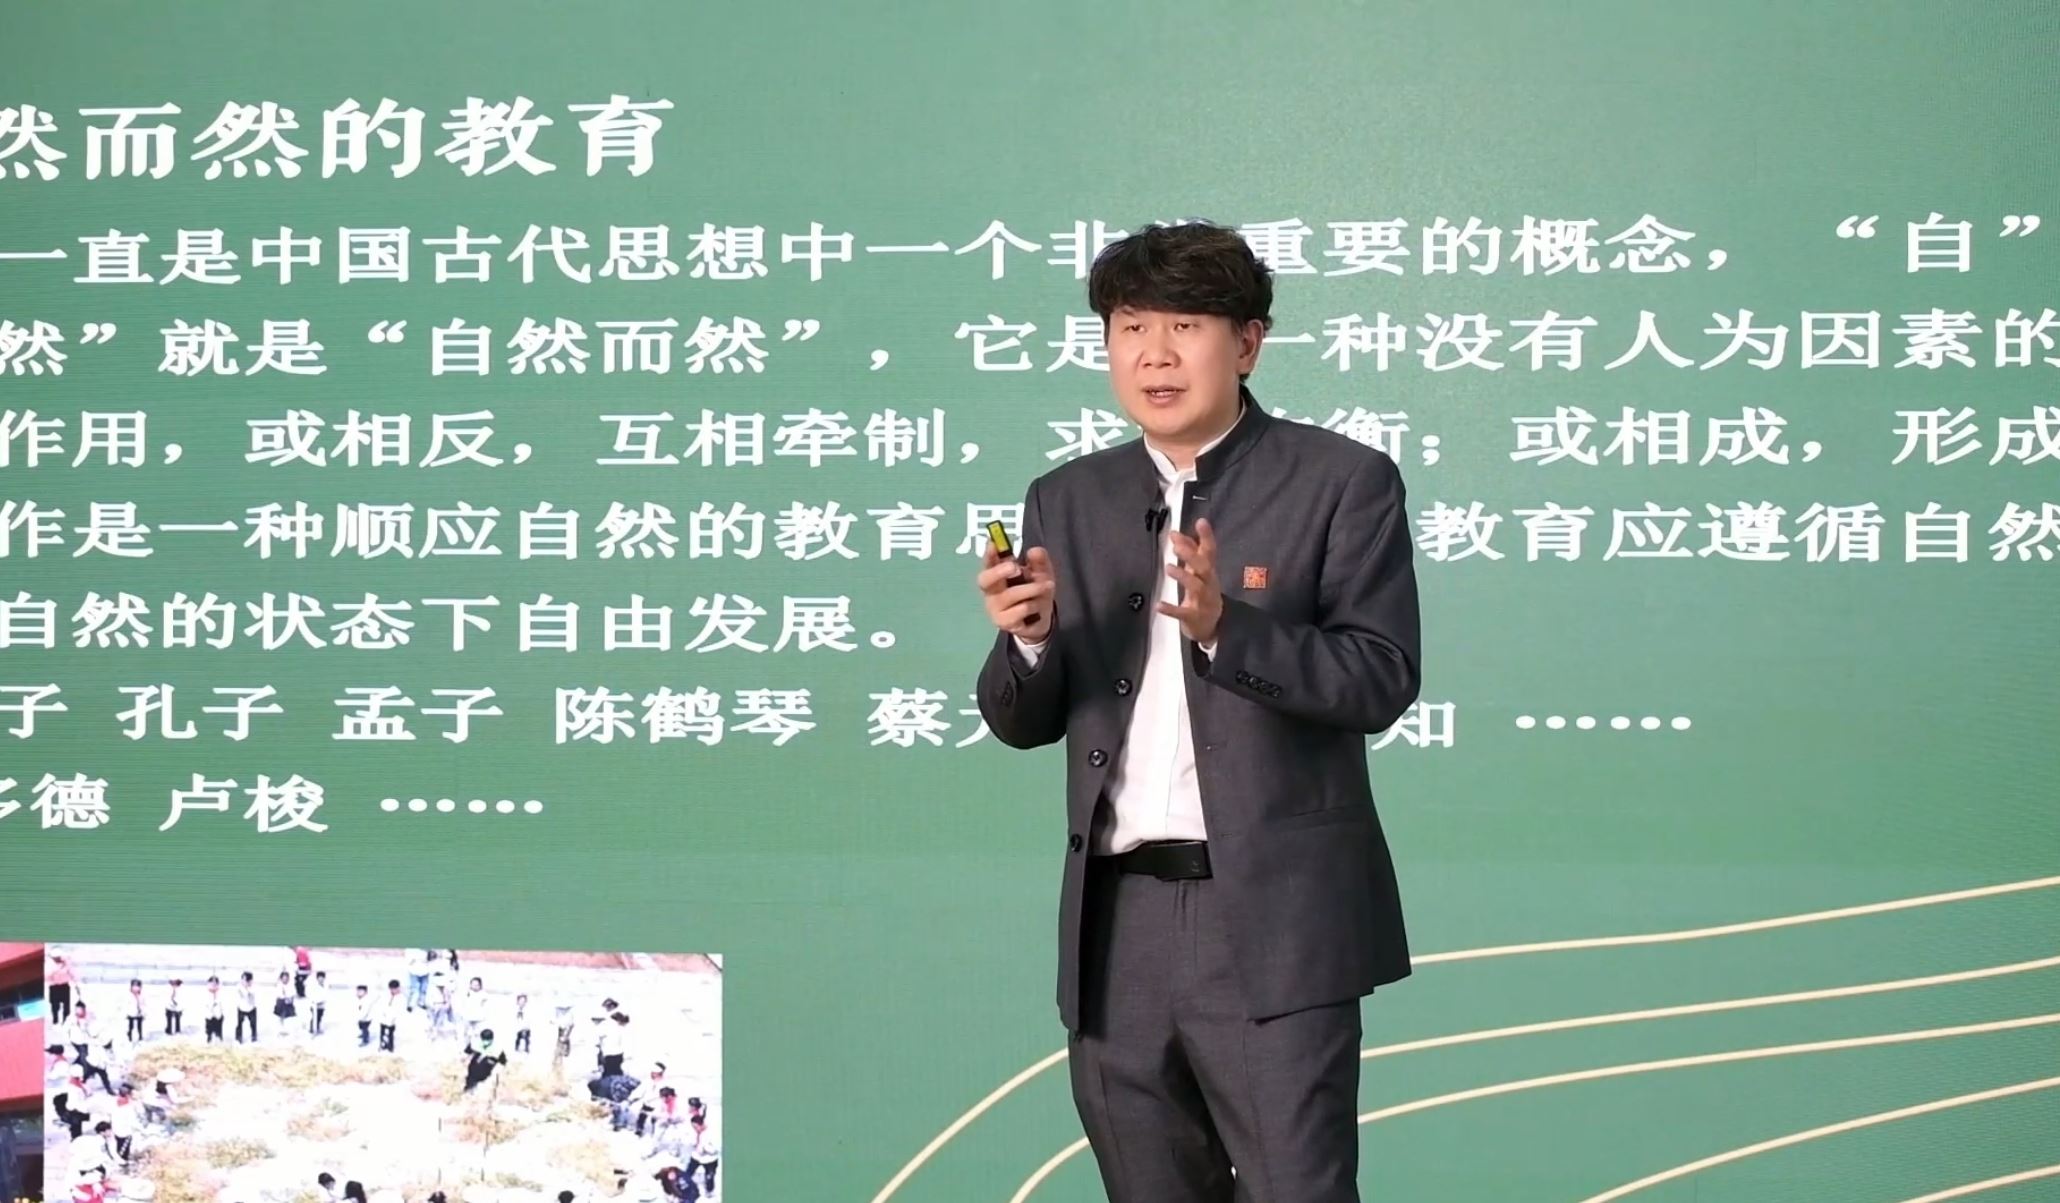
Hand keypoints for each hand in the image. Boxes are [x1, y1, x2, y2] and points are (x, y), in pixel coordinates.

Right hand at [976, 543, 1055, 640]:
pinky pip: (1020, 610)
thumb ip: (1039, 561)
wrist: (1038, 621)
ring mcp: (994, 607)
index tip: (993, 544)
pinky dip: (1034, 605)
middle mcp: (991, 590)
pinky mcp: (1003, 622)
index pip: (988, 562)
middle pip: (985, 580)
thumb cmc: (1035, 592)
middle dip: (999, 571)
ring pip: (1010, 595)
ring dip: (1032, 589)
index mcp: (996, 574)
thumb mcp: (1041, 573)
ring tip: (1048, 586)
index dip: (989, 554)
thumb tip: (1034, 551)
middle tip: (1016, 567)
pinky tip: (1038, 607)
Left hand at [1162, 518, 1221, 643]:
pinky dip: (1171, 609)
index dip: (1207, 536)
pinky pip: (1182, 613)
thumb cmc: (1203, 594)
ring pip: (1196, 587)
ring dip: (1183, 576)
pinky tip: (1158, 605)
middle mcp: (1209, 584)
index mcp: (1209, 572)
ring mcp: (1203, 601)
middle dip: (1192, 555)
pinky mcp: (1193, 616)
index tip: (1201, 522)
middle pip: (1204, 567)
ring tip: (1168, 567)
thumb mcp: (1198, 573)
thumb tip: (1176, 534)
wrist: (1211, 626)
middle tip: (1176, 546)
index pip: (1210, 551)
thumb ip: (1189, 553)